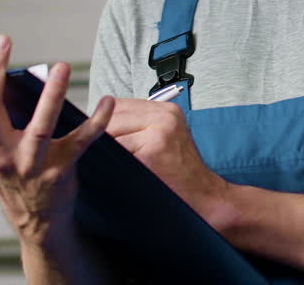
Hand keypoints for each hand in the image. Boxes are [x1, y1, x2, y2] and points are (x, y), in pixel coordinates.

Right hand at [0, 34, 113, 246]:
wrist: (37, 221)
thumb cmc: (5, 173)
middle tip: (3, 40)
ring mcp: (30, 163)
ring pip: (39, 124)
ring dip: (52, 93)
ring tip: (61, 66)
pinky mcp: (61, 169)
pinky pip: (81, 141)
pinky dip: (97, 120)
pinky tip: (106, 101)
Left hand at [107, 98, 234, 229]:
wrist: (205, 198)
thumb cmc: (179, 176)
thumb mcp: (163, 141)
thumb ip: (138, 129)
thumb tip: (98, 127)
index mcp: (166, 111)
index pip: (119, 105)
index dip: (104, 123)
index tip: (98, 140)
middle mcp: (165, 114)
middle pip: (113, 115)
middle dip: (100, 135)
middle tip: (98, 155)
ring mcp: (161, 128)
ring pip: (112, 130)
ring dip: (103, 147)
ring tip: (107, 163)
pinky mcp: (154, 147)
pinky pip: (118, 148)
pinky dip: (110, 160)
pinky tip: (114, 171)